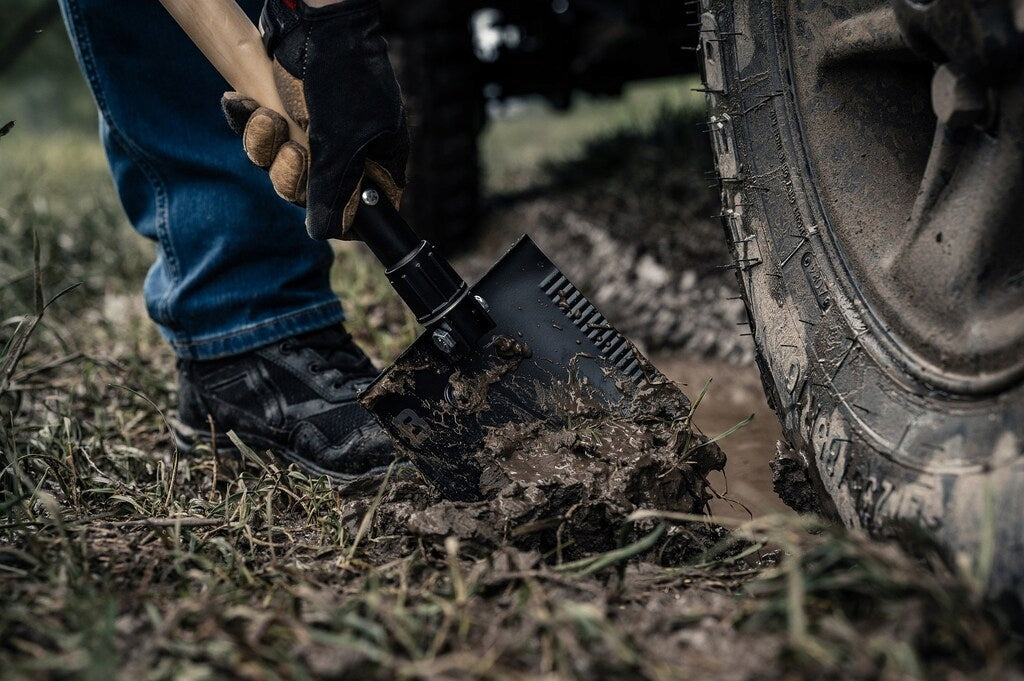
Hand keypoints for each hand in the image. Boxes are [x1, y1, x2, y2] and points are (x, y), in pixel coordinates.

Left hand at [221, 0, 408, 239]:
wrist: (312, 17)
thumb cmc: (342, 77)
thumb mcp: (341, 144)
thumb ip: (332, 194)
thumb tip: (323, 233)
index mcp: (377, 160)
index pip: (363, 211)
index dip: (339, 217)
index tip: (319, 210)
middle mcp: (346, 151)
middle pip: (312, 195)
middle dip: (292, 175)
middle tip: (294, 150)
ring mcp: (313, 131)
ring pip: (279, 168)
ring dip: (265, 146)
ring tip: (269, 117)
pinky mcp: (283, 111)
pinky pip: (259, 138)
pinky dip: (247, 123)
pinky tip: (242, 104)